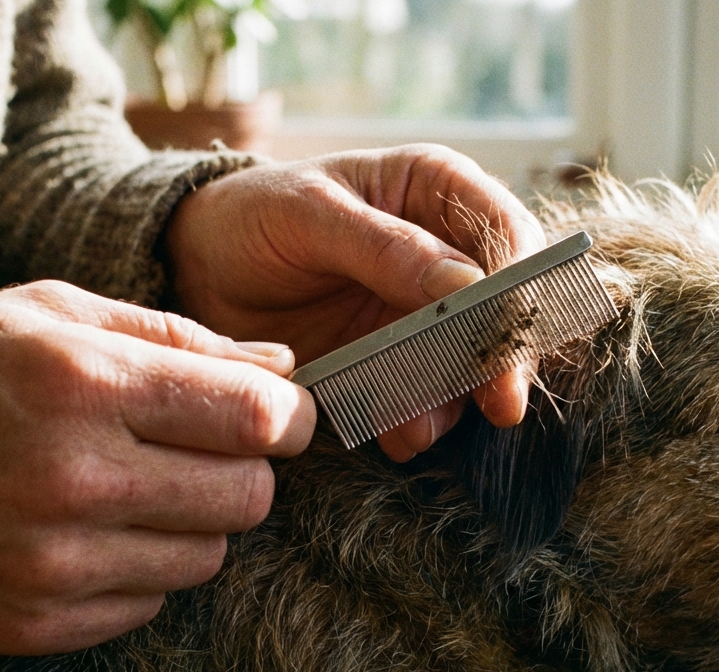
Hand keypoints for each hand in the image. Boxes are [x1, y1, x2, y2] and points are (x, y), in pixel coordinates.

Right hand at [0, 281, 315, 654]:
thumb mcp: (48, 312)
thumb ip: (174, 336)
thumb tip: (282, 371)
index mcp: (82, 383)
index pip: (254, 418)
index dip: (289, 418)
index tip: (281, 416)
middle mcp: (73, 478)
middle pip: (248, 496)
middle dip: (245, 468)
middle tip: (201, 448)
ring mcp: (53, 564)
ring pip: (206, 557)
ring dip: (191, 521)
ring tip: (132, 485)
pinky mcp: (34, 625)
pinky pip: (149, 604)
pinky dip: (140, 569)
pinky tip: (90, 530)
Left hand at [165, 143, 547, 460]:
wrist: (199, 270)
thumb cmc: (253, 215)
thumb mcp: (311, 216)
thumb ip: (386, 247)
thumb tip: (468, 285)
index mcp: (436, 189)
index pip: (508, 232)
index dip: (519, 283)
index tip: (508, 331)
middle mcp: (445, 252)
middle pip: (505, 307)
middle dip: (501, 357)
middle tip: (499, 405)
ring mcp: (425, 313)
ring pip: (472, 361)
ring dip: (455, 401)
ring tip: (416, 429)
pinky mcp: (397, 363)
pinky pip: (428, 397)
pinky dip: (420, 421)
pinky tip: (397, 436)